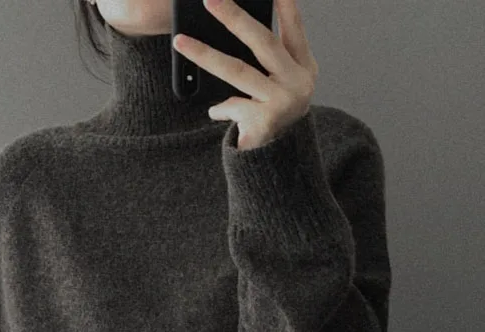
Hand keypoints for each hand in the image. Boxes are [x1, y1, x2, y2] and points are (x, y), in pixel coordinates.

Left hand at [172, 0, 318, 150]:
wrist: (277, 162)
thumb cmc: (274, 118)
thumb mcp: (277, 87)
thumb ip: (265, 64)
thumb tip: (234, 30)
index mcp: (304, 68)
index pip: (294, 30)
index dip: (285, 7)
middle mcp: (298, 81)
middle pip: (263, 41)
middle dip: (234, 17)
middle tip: (210, 0)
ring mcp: (284, 100)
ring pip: (237, 70)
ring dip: (205, 54)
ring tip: (180, 42)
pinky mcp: (265, 120)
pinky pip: (232, 105)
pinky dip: (221, 109)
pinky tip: (215, 112)